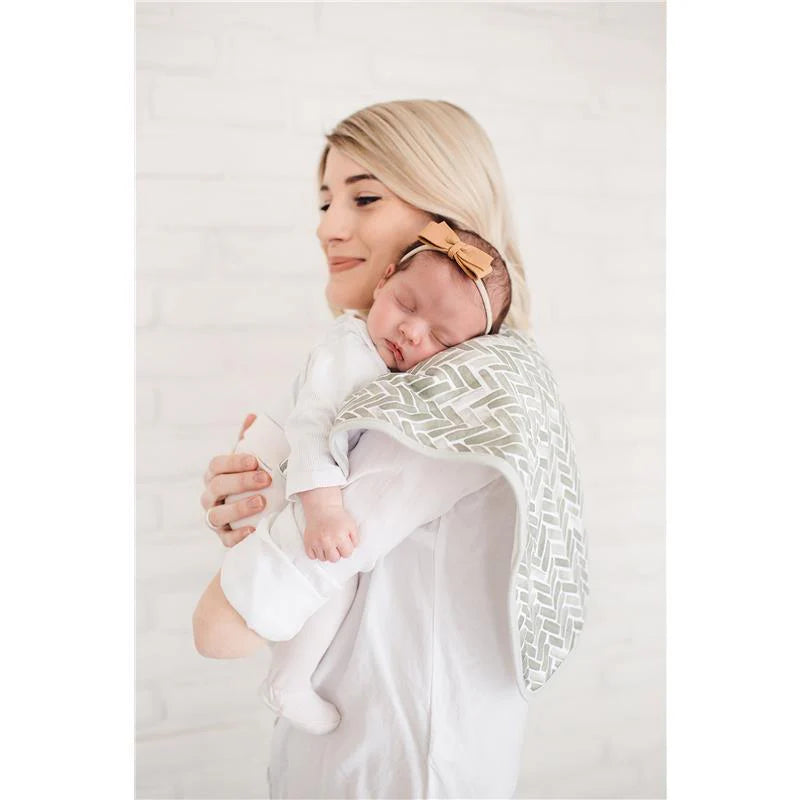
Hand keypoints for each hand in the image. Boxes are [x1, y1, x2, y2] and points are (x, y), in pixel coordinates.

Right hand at [201, 414, 272, 547]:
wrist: (254, 513)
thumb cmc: (250, 481)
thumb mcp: (248, 461)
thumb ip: (249, 440)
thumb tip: (252, 416)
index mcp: (215, 474)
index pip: (216, 465)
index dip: (234, 462)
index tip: (254, 460)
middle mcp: (210, 496)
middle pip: (217, 487)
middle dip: (241, 482)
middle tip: (265, 479)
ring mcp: (214, 518)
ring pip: (217, 515)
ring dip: (239, 508)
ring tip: (262, 502)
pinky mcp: (223, 537)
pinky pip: (226, 540)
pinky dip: (238, 535)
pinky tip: (254, 529)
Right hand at [303, 506, 359, 561]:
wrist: (322, 508)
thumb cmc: (337, 517)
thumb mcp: (352, 525)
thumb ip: (355, 539)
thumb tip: (352, 548)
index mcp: (339, 537)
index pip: (347, 554)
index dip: (346, 549)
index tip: (344, 544)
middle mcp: (327, 541)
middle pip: (334, 559)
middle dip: (337, 553)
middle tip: (336, 545)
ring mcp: (316, 542)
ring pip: (323, 559)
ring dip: (326, 553)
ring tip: (327, 544)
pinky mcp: (308, 542)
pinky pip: (312, 556)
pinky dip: (315, 553)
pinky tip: (319, 546)